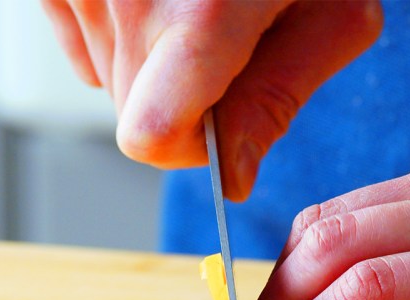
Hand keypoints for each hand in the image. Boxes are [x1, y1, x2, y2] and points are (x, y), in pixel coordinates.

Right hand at [40, 0, 381, 199]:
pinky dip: (113, 29)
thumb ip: (277, 98)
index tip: (220, 120)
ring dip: (150, 58)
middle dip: (181, 95)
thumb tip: (228, 173)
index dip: (191, 143)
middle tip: (225, 33)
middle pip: (131, 110)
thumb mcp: (333, 10)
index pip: (150, 133)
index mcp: (203, 10)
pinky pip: (75, 38)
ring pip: (104, 76)